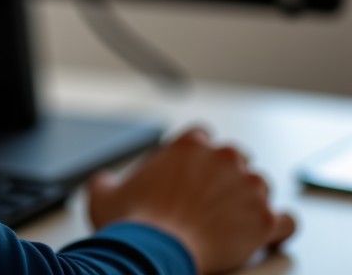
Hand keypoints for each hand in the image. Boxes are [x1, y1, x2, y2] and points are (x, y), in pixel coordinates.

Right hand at [86, 127, 295, 273]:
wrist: (154, 252)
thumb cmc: (132, 224)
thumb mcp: (104, 193)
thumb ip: (108, 181)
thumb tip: (104, 183)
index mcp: (187, 145)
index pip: (203, 138)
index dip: (199, 157)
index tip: (195, 175)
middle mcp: (222, 158)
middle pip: (237, 157)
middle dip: (228, 176)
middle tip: (216, 199)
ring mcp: (247, 188)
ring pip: (261, 185)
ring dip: (252, 200)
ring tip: (239, 221)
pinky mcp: (264, 220)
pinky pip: (287, 220)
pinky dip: (279, 229)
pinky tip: (268, 238)